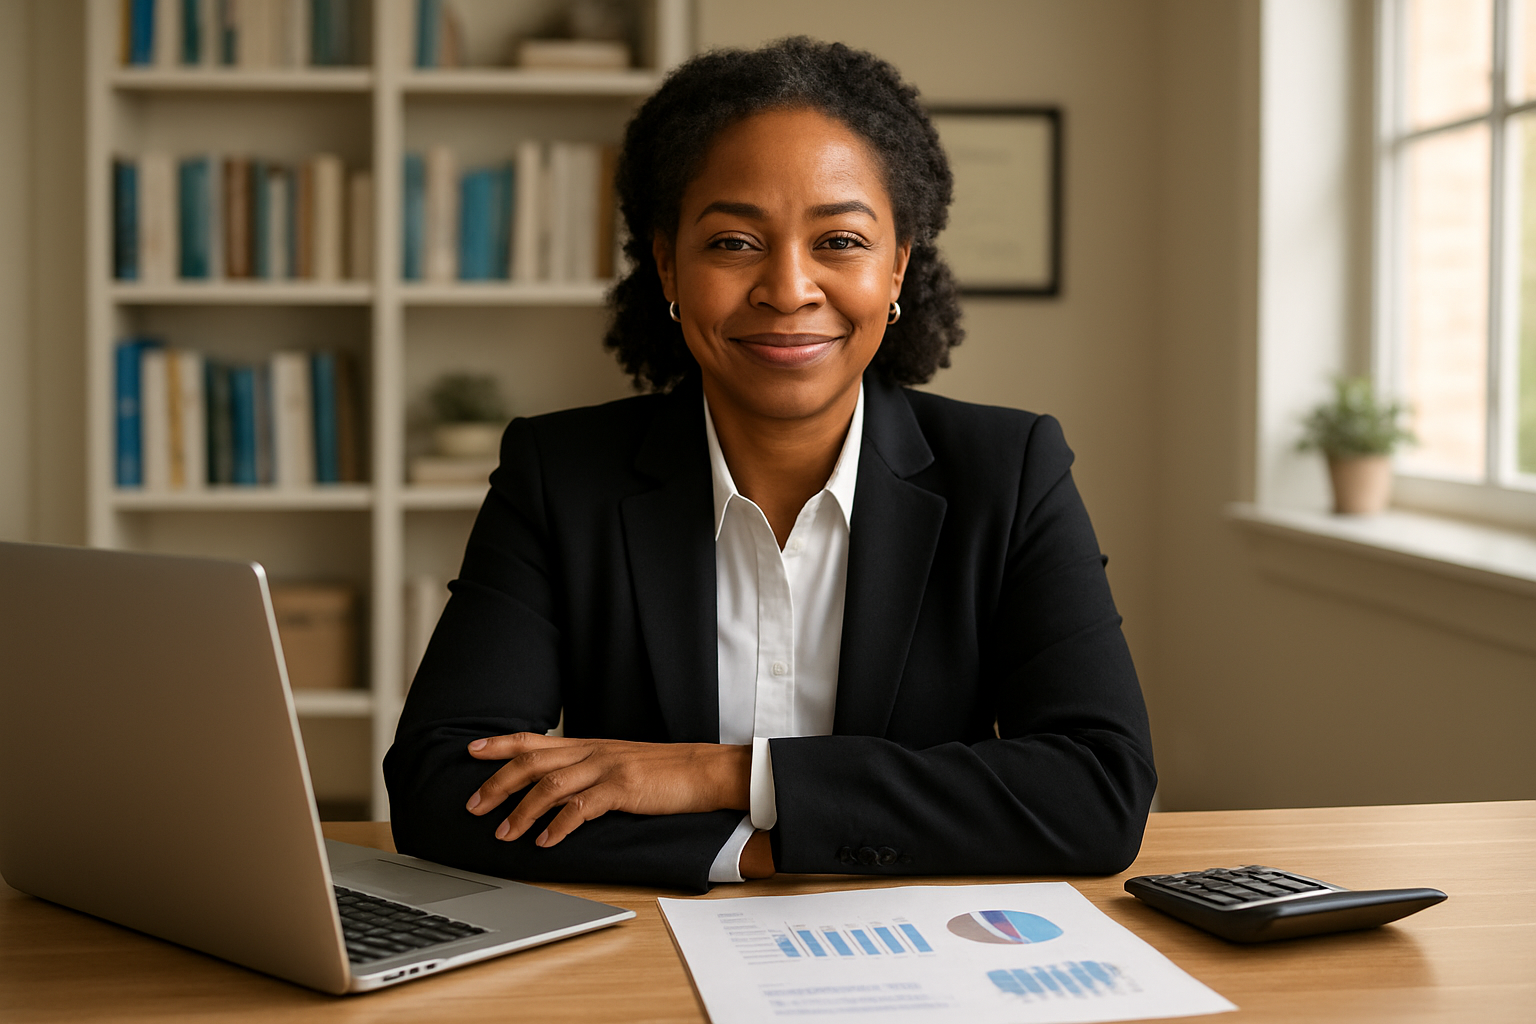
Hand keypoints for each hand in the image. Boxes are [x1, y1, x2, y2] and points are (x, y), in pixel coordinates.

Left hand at [465, 733, 750, 847]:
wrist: (704, 770)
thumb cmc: (664, 772)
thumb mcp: (619, 764)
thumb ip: (588, 771)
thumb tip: (555, 791)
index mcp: (589, 745)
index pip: (535, 740)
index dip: (501, 744)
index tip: (472, 750)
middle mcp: (592, 751)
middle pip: (532, 761)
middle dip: (498, 783)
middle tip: (473, 805)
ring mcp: (607, 767)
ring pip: (550, 784)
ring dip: (522, 811)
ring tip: (503, 833)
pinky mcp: (623, 787)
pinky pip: (581, 806)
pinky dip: (558, 825)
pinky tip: (546, 841)